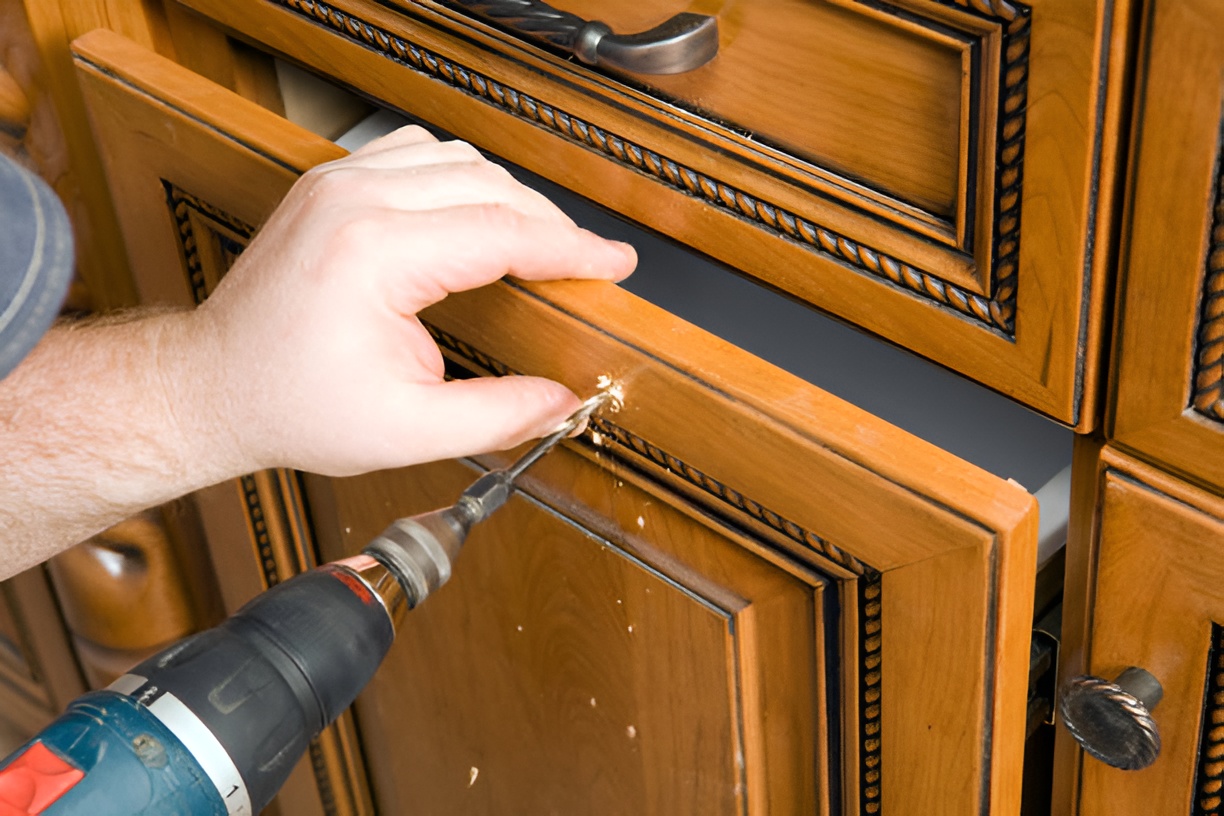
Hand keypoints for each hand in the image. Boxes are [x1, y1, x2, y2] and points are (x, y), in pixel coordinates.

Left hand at [177, 126, 635, 476]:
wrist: (214, 385)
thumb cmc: (291, 405)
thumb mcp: (404, 431)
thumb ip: (495, 416)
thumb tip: (562, 403)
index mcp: (374, 253)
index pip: (502, 231)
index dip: (571, 248)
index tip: (615, 262)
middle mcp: (354, 200)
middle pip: (488, 185)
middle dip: (549, 224)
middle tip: (586, 263)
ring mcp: (338, 182)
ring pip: (457, 156)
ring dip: (508, 196)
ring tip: (540, 241)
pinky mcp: (331, 182)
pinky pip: (416, 150)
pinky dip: (462, 175)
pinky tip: (479, 209)